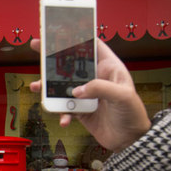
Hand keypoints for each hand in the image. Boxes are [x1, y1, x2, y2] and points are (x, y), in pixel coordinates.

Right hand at [29, 38, 150, 152]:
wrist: (129, 140)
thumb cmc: (133, 114)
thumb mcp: (122, 96)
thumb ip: (100, 88)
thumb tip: (77, 90)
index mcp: (109, 68)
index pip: (92, 45)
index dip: (77, 36)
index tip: (60, 30)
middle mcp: (95, 78)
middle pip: (70, 63)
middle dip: (53, 56)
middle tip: (37, 46)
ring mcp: (86, 94)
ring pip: (62, 85)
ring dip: (48, 87)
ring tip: (37, 87)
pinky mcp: (80, 110)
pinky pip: (64, 108)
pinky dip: (60, 113)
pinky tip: (64, 119)